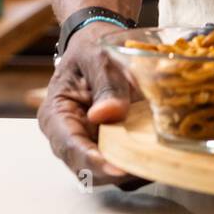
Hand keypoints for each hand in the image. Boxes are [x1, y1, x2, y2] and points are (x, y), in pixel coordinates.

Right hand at [38, 21, 147, 187]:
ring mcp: (89, 142)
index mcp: (55, 115)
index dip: (93, 161)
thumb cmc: (93, 47)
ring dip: (128, 171)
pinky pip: (122, 161)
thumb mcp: (98, 57)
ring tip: (155, 162)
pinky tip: (158, 155)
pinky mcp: (110, 143)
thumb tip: (106, 115)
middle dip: (114, 171)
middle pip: (86, 168)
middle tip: (145, 167)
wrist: (102, 42)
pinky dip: (138, 163)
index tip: (118, 168)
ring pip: (105, 171)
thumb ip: (106, 84)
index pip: (70, 147)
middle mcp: (68, 135)